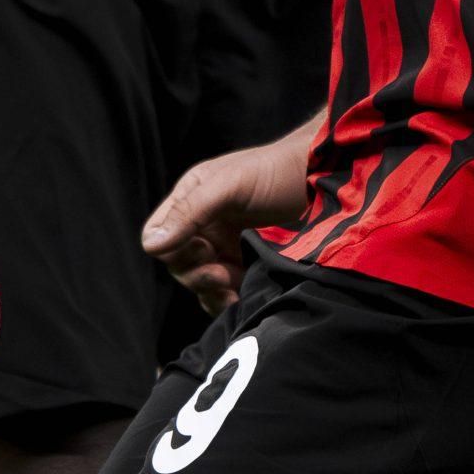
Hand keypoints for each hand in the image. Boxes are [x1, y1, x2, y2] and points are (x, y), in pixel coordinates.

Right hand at [141, 126, 315, 315]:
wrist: (323, 181)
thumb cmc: (274, 173)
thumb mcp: (229, 185)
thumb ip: (190, 212)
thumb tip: (151, 247)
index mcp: (191, 199)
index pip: (158, 235)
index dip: (173, 250)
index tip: (203, 250)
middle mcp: (203, 224)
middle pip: (178, 264)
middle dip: (196, 274)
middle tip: (222, 274)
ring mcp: (224, 246)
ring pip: (199, 282)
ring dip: (211, 291)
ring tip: (234, 287)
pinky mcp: (245, 265)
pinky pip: (222, 292)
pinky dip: (226, 299)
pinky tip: (241, 298)